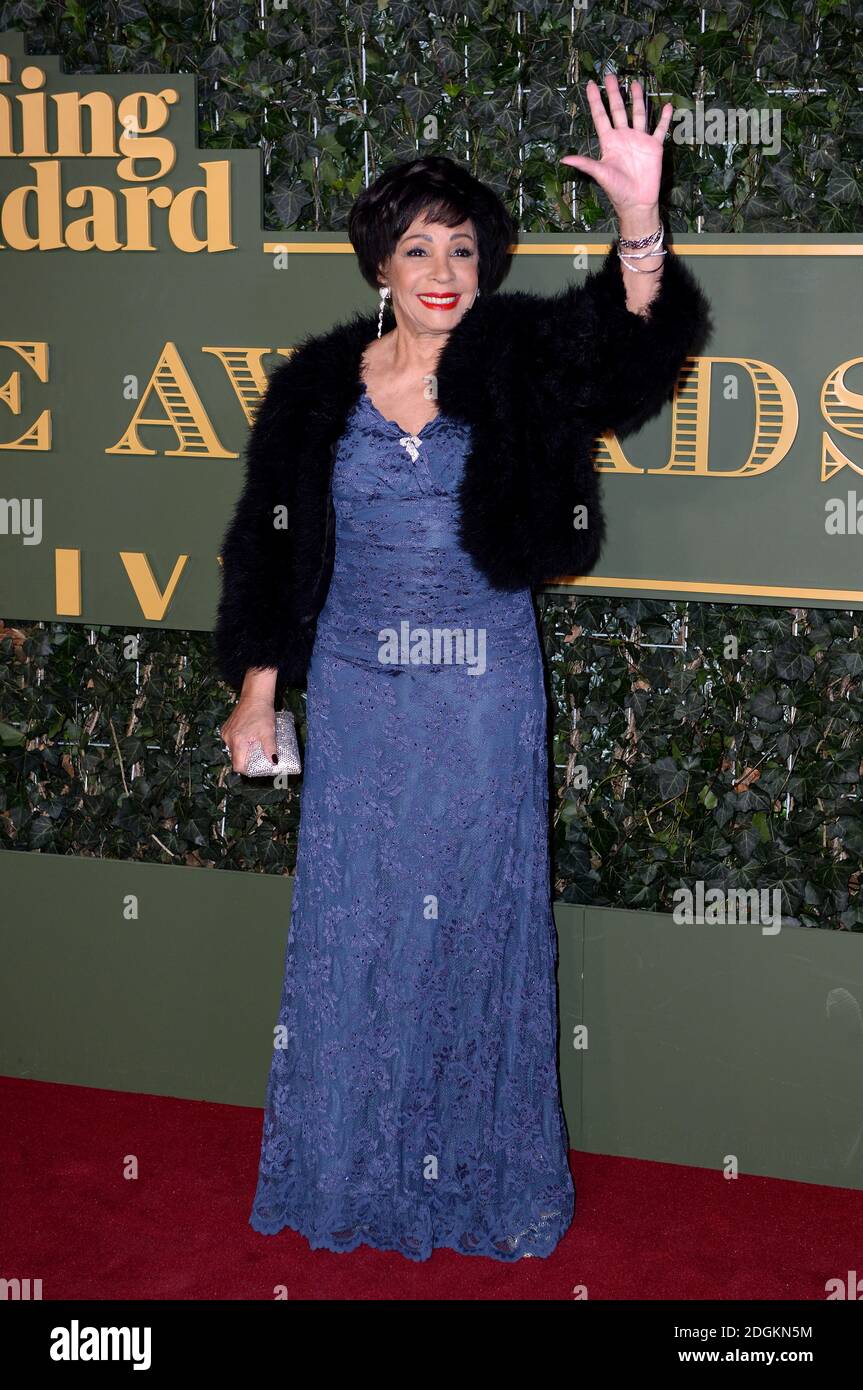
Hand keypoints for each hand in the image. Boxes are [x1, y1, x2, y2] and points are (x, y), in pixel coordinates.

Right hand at [221, 696, 276, 772]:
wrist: (255, 696)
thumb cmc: (262, 713)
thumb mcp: (269, 732)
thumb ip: (270, 748)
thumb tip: (274, 762)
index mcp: (238, 742)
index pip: (238, 765)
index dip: (246, 770)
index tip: (256, 768)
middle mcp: (228, 739)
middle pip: (235, 758)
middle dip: (246, 761)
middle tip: (258, 758)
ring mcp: (226, 733)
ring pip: (233, 750)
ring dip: (243, 751)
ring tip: (254, 747)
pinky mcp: (226, 728)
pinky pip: (231, 742)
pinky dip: (239, 743)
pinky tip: (248, 738)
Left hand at [559, 75, 670, 216]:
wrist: (637, 202)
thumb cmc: (617, 190)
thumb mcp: (600, 174)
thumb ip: (585, 164)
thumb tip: (564, 159)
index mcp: (610, 142)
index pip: (601, 116)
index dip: (596, 100)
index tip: (591, 84)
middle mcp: (624, 137)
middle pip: (618, 110)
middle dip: (614, 93)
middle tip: (611, 76)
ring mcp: (639, 140)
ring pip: (639, 114)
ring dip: (637, 99)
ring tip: (635, 83)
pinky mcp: (654, 146)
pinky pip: (659, 129)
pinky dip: (663, 119)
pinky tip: (665, 106)